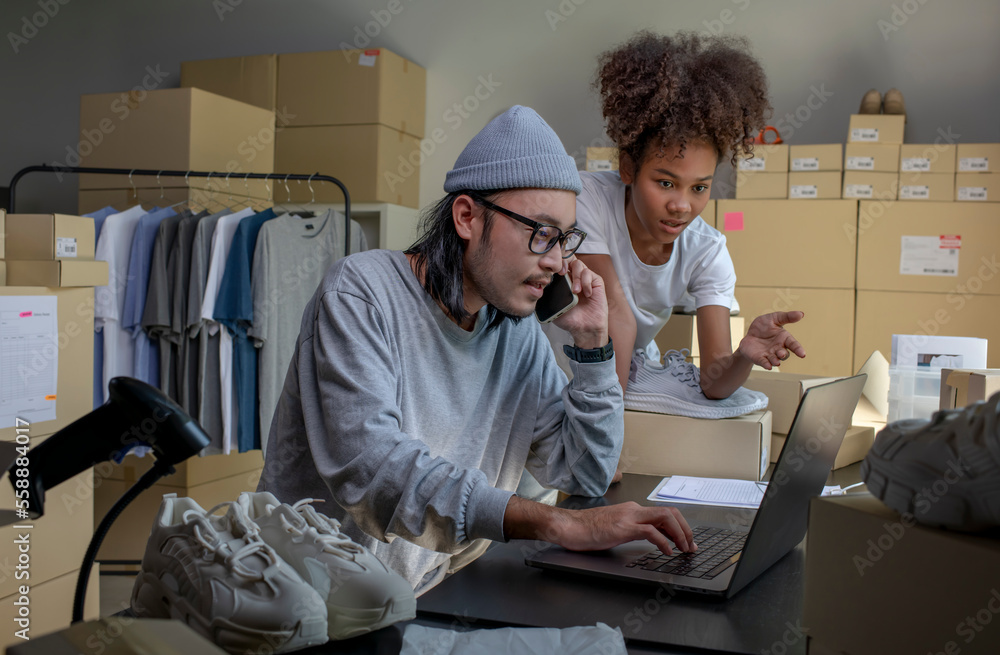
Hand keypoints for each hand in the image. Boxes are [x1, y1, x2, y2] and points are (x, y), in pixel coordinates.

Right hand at [551, 501, 695, 554]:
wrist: (568, 526)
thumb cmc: (586, 529)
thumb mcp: (615, 528)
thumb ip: (632, 529)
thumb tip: (649, 538)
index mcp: (632, 510)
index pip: (663, 514)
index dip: (679, 527)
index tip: (686, 541)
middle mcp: (633, 510)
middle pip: (669, 512)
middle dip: (685, 529)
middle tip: (691, 545)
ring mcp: (629, 517)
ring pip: (665, 518)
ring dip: (679, 533)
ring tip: (684, 548)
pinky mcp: (623, 528)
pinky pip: (651, 532)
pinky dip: (663, 542)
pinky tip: (666, 551)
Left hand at [552, 257, 608, 349]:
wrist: (583, 328)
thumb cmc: (569, 318)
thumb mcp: (552, 306)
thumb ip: (545, 295)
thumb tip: (534, 286)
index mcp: (561, 280)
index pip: (556, 262)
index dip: (553, 261)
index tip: (548, 268)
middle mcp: (573, 276)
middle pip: (568, 257)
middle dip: (563, 262)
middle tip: (561, 273)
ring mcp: (584, 278)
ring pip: (578, 264)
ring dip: (576, 276)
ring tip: (575, 291)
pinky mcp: (596, 282)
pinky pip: (589, 273)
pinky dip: (586, 282)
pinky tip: (586, 294)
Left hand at [738, 311, 805, 369]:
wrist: (749, 334)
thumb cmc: (764, 327)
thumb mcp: (774, 318)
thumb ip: (787, 317)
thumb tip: (801, 314)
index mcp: (784, 338)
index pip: (793, 344)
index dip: (798, 349)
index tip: (803, 354)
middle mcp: (778, 348)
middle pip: (784, 354)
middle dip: (783, 354)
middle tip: (781, 354)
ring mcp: (769, 354)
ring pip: (774, 359)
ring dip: (775, 361)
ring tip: (776, 362)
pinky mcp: (759, 358)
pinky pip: (764, 362)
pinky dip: (766, 364)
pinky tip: (768, 366)